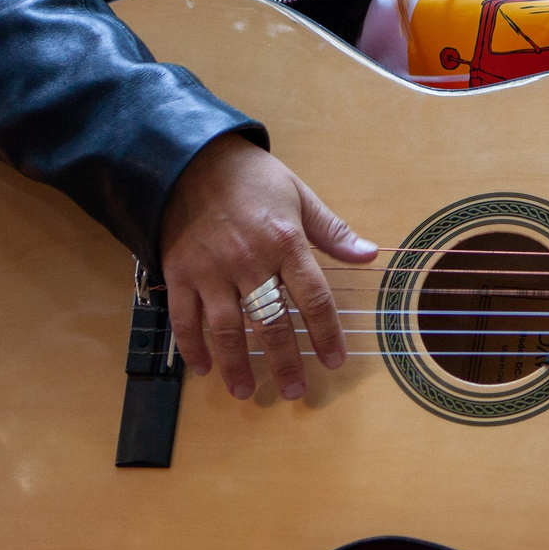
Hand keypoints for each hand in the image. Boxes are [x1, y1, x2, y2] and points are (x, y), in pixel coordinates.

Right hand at [160, 135, 376, 403]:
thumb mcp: (299, 194)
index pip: (313, 297)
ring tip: (246, 392)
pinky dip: (192, 347)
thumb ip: (332, 230)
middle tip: (295, 391)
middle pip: (271, 322)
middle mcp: (249, 260)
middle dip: (285, 362)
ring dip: (236, 365)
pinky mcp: (179, 272)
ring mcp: (211, 269)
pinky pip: (184, 318)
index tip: (334, 360)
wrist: (191, 157)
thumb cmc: (251, 177)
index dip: (326, 333)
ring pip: (226, 329)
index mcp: (286, 242)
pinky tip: (203, 368)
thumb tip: (369, 254)